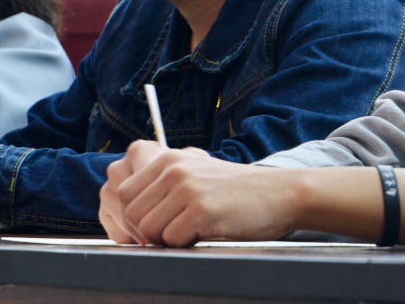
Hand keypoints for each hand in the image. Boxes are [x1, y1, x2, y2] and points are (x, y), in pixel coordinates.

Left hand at [103, 141, 297, 246]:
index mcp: (167, 160)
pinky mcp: (201, 210)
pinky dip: (184, 245)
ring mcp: (187, 189)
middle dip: (146, 234)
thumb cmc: (238, 191)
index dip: (133, 218)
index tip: (151, 230)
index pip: (124, 193)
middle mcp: (173, 170)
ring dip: (166, 240)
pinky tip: (204, 234)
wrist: (280, 193)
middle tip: (170, 238)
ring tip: (190, 233)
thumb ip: (166, 184)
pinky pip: (172, 240)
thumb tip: (132, 212)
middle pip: (132, 214)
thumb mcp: (197, 173)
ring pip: (148, 230)